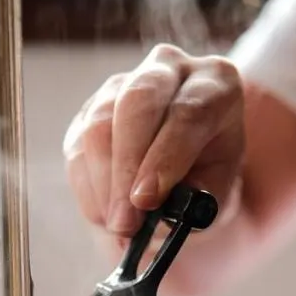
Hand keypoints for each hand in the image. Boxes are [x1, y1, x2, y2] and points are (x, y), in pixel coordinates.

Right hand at [63, 44, 244, 239]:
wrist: (188, 168)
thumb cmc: (207, 177)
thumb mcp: (217, 191)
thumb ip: (196, 198)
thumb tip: (158, 210)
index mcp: (215, 83)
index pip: (188, 111)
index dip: (164, 157)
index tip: (146, 200)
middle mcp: (168, 70)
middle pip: (137, 103)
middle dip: (126, 168)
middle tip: (125, 221)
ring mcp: (123, 84)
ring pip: (99, 125)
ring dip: (104, 185)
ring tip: (118, 225)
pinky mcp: (90, 110)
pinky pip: (77, 147)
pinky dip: (88, 189)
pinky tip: (105, 214)